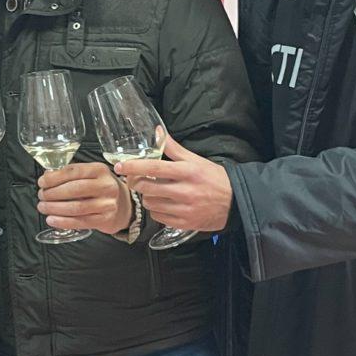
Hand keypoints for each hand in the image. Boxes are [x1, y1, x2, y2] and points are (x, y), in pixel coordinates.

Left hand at [37, 162, 132, 234]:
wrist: (123, 205)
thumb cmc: (101, 188)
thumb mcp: (91, 175)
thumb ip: (71, 174)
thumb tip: (48, 176)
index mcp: (100, 170)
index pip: (73, 171)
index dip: (54, 177)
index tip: (42, 182)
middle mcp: (106, 185)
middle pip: (74, 189)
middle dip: (52, 193)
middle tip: (41, 196)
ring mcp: (107, 204)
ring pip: (76, 207)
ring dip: (55, 208)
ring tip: (43, 207)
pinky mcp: (105, 219)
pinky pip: (80, 222)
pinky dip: (63, 222)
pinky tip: (52, 219)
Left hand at [114, 133, 231, 232]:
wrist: (235, 203)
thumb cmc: (214, 178)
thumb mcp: (195, 160)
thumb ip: (173, 148)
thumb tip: (158, 132)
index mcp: (186, 171)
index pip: (153, 167)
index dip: (133, 166)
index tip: (120, 166)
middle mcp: (184, 190)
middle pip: (146, 187)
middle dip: (137, 183)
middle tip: (138, 179)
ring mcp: (183, 209)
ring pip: (150, 203)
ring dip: (147, 197)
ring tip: (154, 192)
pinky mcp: (184, 223)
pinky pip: (159, 217)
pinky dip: (156, 210)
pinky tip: (163, 204)